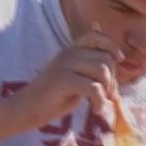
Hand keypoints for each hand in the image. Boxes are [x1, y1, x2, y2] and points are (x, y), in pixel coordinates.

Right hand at [7, 28, 124, 128]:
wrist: (26, 109)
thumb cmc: (54, 98)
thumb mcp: (77, 79)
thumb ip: (93, 71)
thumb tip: (119, 69)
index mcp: (71, 50)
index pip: (95, 36)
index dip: (111, 45)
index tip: (119, 59)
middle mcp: (68, 53)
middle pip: (106, 59)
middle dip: (113, 80)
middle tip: (108, 96)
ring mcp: (64, 65)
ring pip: (102, 71)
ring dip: (108, 90)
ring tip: (100, 102)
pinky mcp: (62, 80)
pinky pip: (93, 87)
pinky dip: (99, 100)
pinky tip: (95, 109)